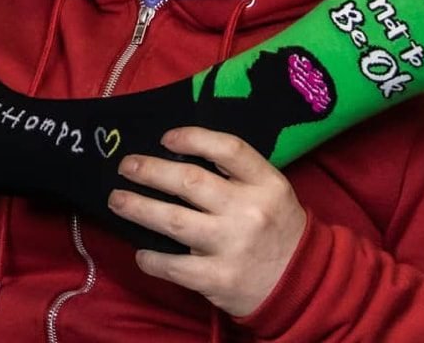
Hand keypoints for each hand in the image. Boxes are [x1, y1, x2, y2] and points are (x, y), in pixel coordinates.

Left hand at [108, 127, 305, 318]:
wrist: (306, 286)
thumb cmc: (276, 229)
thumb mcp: (269, 191)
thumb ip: (236, 172)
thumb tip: (178, 152)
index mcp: (266, 184)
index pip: (228, 148)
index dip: (192, 137)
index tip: (165, 138)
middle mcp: (249, 212)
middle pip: (190, 181)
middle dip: (149, 171)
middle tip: (125, 167)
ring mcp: (233, 246)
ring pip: (174, 220)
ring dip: (138, 208)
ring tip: (117, 200)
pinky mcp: (220, 279)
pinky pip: (176, 266)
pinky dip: (153, 259)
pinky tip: (141, 253)